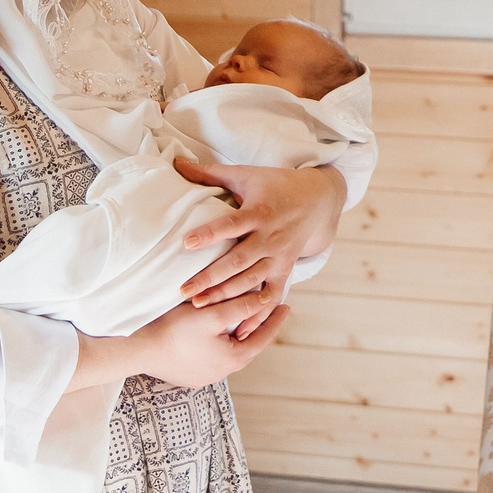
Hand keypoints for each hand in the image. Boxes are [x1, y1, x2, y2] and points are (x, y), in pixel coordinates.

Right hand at [70, 294, 284, 392]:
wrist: (138, 352)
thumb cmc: (174, 331)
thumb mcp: (211, 314)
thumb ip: (241, 307)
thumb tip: (266, 298)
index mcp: (233, 359)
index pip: (263, 336)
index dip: (275, 319)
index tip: (286, 305)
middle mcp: (222, 372)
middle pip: (249, 345)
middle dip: (258, 325)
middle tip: (268, 310)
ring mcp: (205, 376)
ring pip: (231, 351)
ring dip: (238, 334)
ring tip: (245, 319)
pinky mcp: (190, 375)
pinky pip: (214, 356)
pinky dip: (221, 341)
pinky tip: (218, 332)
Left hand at [177, 160, 345, 309]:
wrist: (317, 201)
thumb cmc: (274, 185)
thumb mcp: (245, 175)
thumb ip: (209, 173)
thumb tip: (175, 162)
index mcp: (259, 212)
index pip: (232, 225)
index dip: (210, 234)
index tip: (186, 243)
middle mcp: (270, 237)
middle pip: (238, 261)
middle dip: (210, 278)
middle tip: (183, 291)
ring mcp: (279, 257)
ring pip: (251, 281)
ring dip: (226, 296)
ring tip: (198, 307)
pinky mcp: (285, 271)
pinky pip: (271, 296)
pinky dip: (257, 314)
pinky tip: (239, 330)